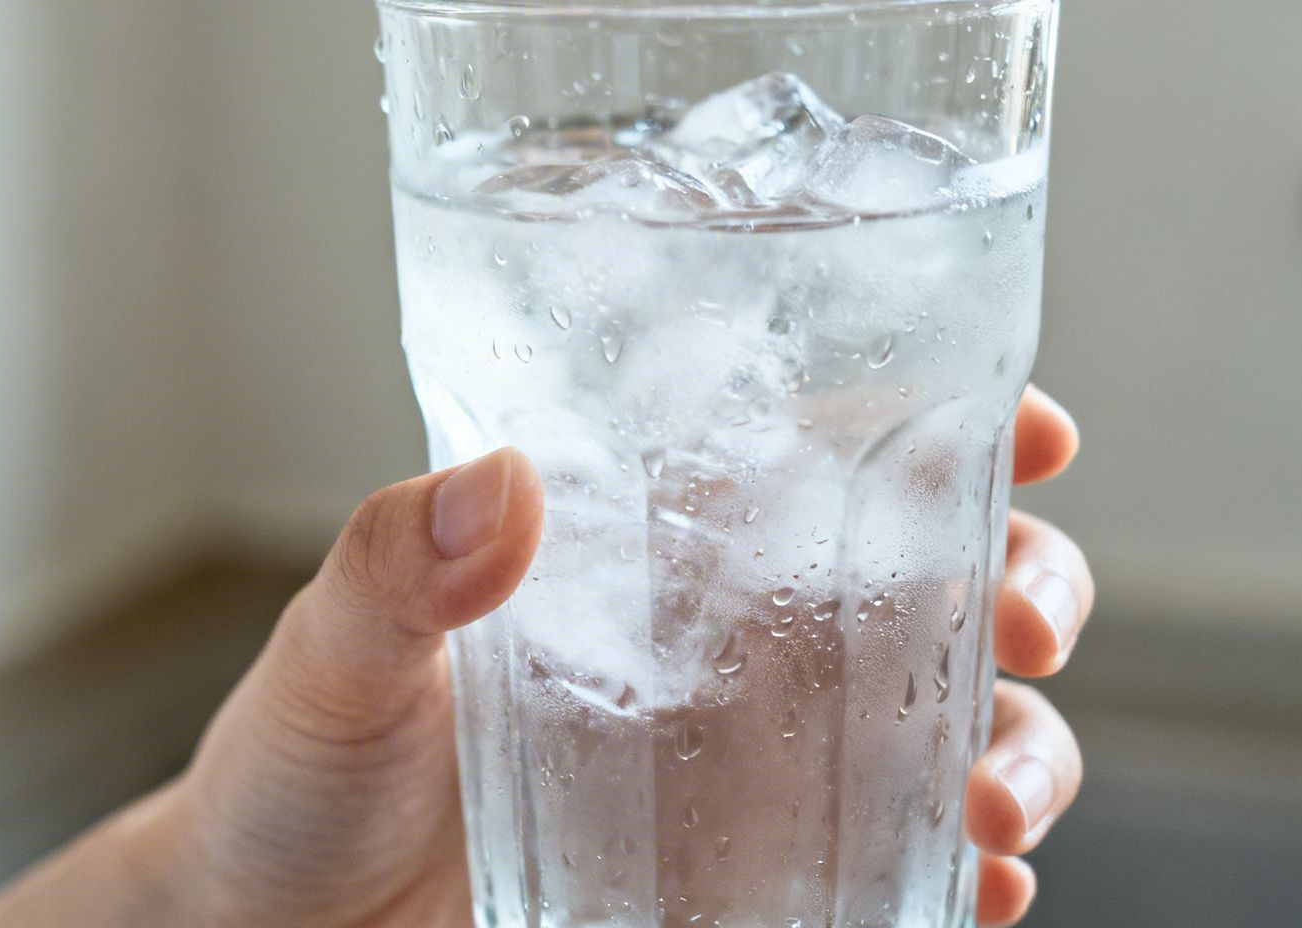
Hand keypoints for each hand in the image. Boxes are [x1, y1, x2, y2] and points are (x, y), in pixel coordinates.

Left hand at [0, 388, 1086, 927]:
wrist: (273, 925)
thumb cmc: (300, 769)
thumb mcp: (334, 654)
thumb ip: (393, 567)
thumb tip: (496, 485)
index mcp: (637, 543)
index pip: (812, 449)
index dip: (945, 424)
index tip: (1027, 427)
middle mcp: (715, 641)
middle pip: (925, 582)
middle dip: (1024, 584)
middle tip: (1026, 620)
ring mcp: (740, 764)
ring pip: (940, 725)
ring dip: (1017, 744)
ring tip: (994, 794)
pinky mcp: (739, 875)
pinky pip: (888, 867)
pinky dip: (961, 877)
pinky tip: (975, 890)